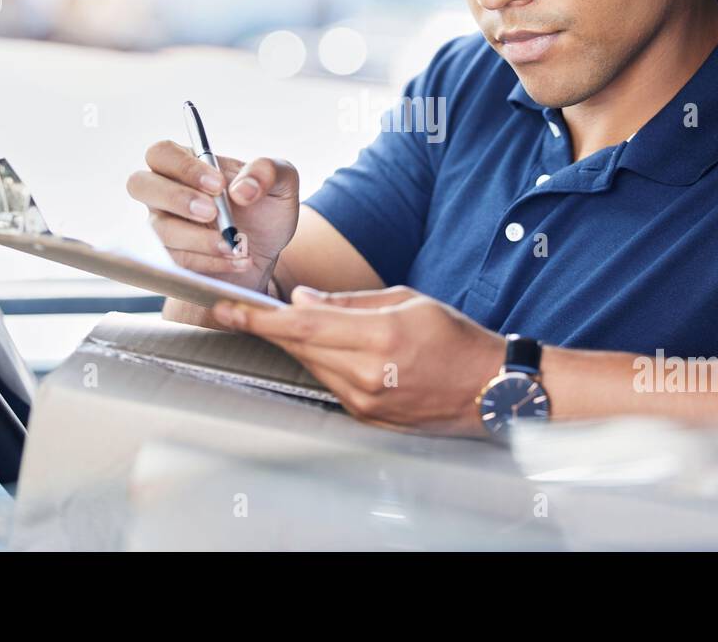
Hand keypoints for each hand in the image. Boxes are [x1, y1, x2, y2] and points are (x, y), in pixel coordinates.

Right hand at [127, 139, 299, 293]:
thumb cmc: (266, 208)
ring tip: (233, 245)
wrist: (265, 253)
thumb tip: (242, 189)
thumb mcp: (282, 183)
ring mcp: (163, 226)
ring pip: (160, 229)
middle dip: (177, 198)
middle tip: (212, 212)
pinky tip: (237, 260)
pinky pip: (175, 261)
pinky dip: (209, 262)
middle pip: (140, 184)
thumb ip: (268, 172)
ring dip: (198, 238)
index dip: (184, 167)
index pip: (163, 153)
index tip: (218, 184)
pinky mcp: (170, 258)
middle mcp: (166, 192)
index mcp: (187, 163)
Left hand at [210, 285, 506, 436]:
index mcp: (381, 338)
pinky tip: (320, 349)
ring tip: (278, 324)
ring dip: (293, 345)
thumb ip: (349, 301)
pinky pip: (330, 386)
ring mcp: (367, 402)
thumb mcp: (406, 300)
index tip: (229, 309)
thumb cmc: (454, 337)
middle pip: (300, 347)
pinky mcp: (368, 418)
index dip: (260, 318)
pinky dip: (320, 364)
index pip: (304, 325)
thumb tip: (303, 299)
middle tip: (234, 312)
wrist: (488, 386)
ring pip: (311, 367)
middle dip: (265, 328)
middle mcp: (369, 375)